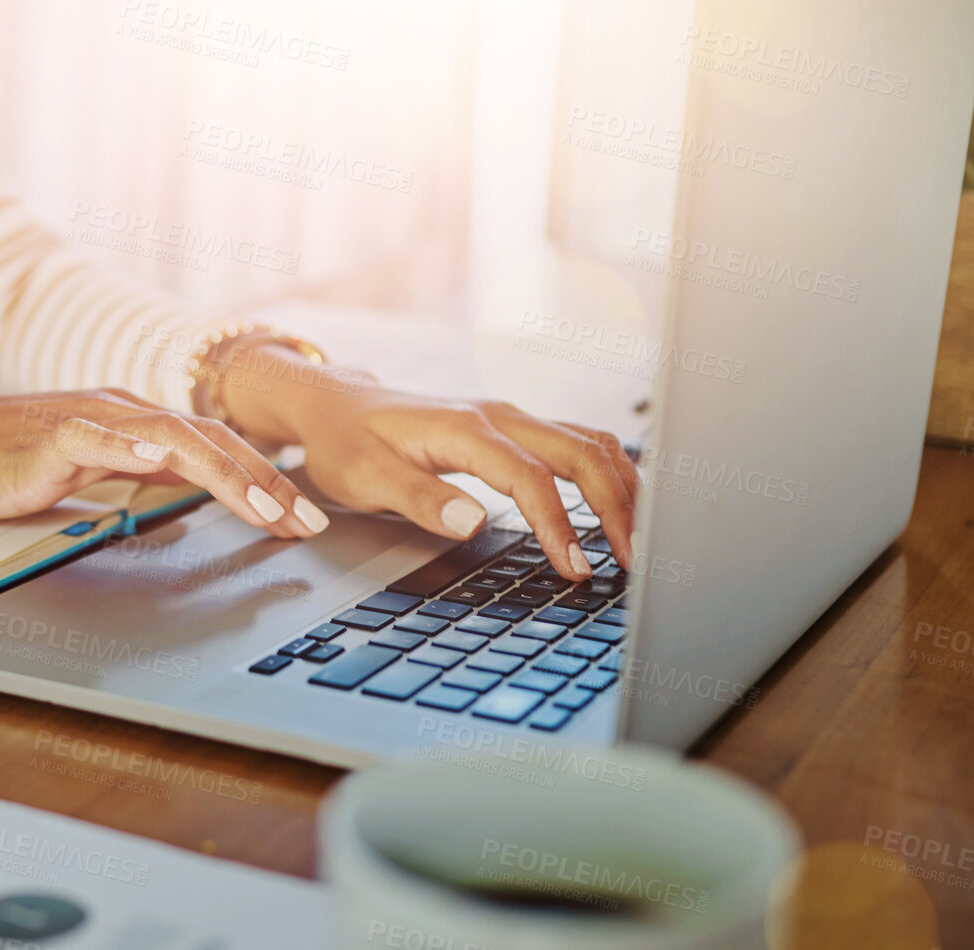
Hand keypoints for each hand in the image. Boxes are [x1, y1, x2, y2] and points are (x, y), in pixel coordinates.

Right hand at [0, 390, 324, 543]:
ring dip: (235, 477)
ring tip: (274, 511)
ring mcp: (87, 419)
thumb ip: (125, 475)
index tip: (300, 518)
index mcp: (124, 420)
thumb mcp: (70, 475)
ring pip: (181, 442)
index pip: (211, 449)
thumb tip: (180, 492)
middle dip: (270, 483)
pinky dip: (159, 458)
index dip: (262, 480)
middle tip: (312, 523)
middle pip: (213, 443)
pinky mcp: (53, 437)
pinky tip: (190, 478)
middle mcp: (116, 410)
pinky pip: (116, 443)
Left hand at [217, 349, 638, 581]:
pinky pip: (579, 444)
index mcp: (464, 428)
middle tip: (633, 563)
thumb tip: (474, 523)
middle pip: (581, 453)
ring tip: (637, 542)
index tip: (576, 568)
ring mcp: (511, 418)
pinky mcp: (515, 429)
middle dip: (616, 507)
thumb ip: (420, 499)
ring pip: (589, 443)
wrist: (335, 405)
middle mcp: (498, 416)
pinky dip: (608, 475)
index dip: (560, 525)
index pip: (530, 478)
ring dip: (622, 489)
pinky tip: (620, 508)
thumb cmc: (345, 442)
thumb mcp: (364, 477)